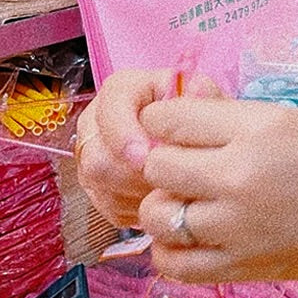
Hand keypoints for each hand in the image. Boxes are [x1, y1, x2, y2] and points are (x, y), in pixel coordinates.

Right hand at [75, 68, 223, 227]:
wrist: (194, 144)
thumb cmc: (196, 119)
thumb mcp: (204, 100)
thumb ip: (200, 96)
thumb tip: (197, 89)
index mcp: (122, 90)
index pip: (110, 108)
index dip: (124, 135)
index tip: (146, 157)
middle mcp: (98, 120)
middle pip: (96, 155)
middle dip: (133, 175)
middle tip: (167, 183)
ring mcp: (93, 153)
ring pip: (98, 182)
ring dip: (135, 193)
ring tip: (168, 193)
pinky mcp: (97, 184)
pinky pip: (105, 204)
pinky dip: (134, 208)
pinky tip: (159, 202)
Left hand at [135, 96, 297, 282]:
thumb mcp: (296, 118)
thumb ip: (235, 120)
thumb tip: (178, 121)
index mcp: (258, 130)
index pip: (168, 119)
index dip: (166, 119)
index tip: (181, 126)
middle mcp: (241, 178)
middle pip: (156, 166)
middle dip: (165, 160)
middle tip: (190, 164)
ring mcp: (239, 229)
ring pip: (158, 216)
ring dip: (165, 205)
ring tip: (191, 202)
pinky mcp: (246, 267)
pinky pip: (175, 265)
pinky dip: (172, 250)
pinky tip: (193, 238)